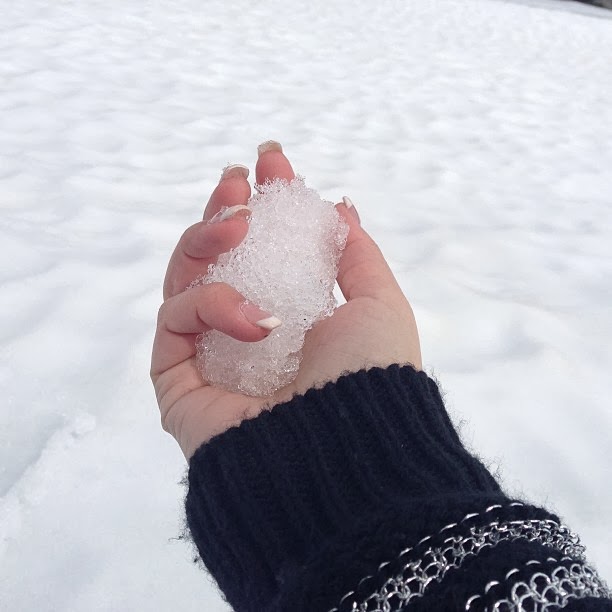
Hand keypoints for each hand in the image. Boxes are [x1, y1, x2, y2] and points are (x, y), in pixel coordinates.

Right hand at [151, 143, 421, 458]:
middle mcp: (246, 335)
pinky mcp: (177, 380)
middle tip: (237, 180)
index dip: (265, 205)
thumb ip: (355, 255)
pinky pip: (174, 321)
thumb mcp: (378, 305)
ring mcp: (209, 356)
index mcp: (290, 317)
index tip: (270, 161)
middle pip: (216, 261)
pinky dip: (210, 305)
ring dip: (206, 240)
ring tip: (236, 222)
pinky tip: (256, 320)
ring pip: (183, 279)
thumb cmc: (371, 379)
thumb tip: (339, 208)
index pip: (265, 253)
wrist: (345, 455)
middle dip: (223, 211)